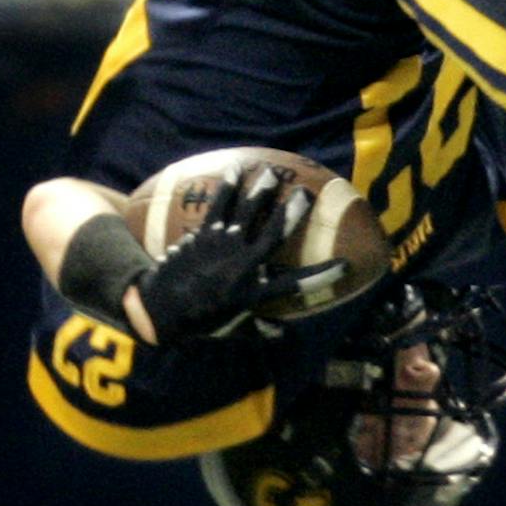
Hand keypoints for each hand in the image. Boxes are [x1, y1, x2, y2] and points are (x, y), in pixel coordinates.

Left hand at [134, 163, 313, 342]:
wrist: (160, 308)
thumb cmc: (200, 321)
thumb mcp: (234, 331)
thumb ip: (261, 331)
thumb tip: (284, 336)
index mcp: (255, 292)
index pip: (296, 284)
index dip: (322, 275)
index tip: (345, 265)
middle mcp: (243, 265)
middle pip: (274, 234)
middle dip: (291, 213)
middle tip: (306, 192)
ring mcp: (223, 246)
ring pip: (247, 214)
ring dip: (260, 192)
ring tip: (272, 172)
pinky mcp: (204, 234)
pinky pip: (218, 206)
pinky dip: (227, 187)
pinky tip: (235, 170)